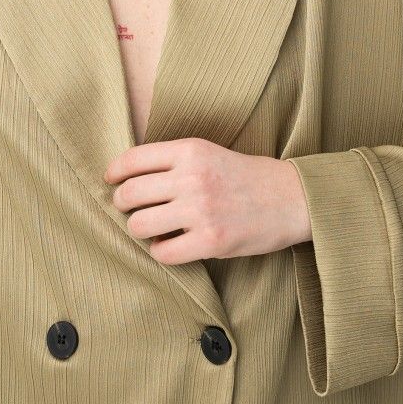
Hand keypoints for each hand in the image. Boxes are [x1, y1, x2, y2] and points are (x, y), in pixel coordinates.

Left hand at [103, 137, 311, 265]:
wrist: (292, 198)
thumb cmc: (247, 175)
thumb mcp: (209, 152)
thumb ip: (173, 160)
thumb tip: (128, 178)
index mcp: (191, 150)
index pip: (133, 159)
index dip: (114, 173)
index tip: (110, 181)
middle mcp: (192, 177)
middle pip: (130, 194)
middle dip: (122, 204)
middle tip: (129, 209)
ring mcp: (201, 210)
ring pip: (140, 225)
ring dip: (140, 230)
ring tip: (153, 228)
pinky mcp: (211, 241)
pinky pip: (163, 253)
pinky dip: (160, 251)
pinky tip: (171, 245)